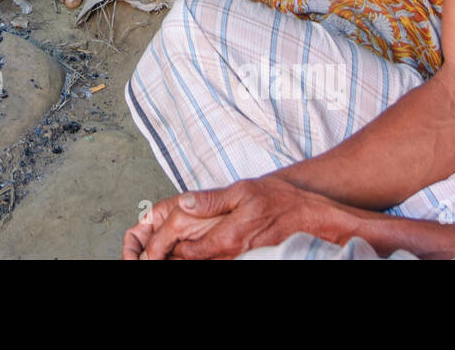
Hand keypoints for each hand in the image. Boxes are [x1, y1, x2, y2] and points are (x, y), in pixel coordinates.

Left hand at [123, 176, 350, 259]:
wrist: (308, 216)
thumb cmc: (277, 200)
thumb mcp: (242, 192)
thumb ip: (211, 201)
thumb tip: (184, 203)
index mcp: (226, 238)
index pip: (185, 252)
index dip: (162, 250)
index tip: (146, 250)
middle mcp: (229, 253)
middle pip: (190, 262)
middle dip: (168, 258)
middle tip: (146, 255)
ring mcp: (237, 257)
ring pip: (201, 263)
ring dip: (182, 257)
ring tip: (161, 253)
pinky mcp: (243, 257)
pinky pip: (215, 260)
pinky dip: (198, 256)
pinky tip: (189, 250)